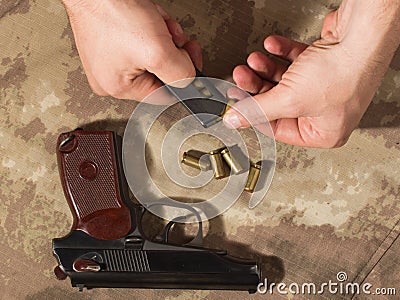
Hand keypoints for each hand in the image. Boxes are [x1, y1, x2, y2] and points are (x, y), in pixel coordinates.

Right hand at [62, 0, 201, 100]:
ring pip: (155, 54)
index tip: (191, 60)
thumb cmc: (111, 12)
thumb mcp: (157, 52)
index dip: (182, 76)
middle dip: (172, 52)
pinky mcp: (114, 40)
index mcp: (120, 88)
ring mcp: (113, 58)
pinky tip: (149, 17)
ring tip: (157, 23)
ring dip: (165, 37)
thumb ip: (180, 73)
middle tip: (174, 38)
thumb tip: (190, 81)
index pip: (164, 94)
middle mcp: (113, 76)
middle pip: (160, 72)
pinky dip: (154, 28)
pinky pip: (145, 41)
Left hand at [225, 0, 399, 147]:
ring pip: (285, 81)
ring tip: (254, 59)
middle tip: (242, 77)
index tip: (238, 104)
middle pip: (279, 103)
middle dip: (257, 86)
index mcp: (324, 132)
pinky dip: (282, 53)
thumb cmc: (342, 72)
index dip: (254, 114)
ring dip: (266, 68)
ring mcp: (326, 86)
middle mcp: (326, 111)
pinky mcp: (325, 63)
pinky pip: (296, 61)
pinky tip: (272, 46)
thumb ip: (258, 110)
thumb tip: (236, 120)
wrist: (362, 34)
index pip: (278, 129)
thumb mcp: (290, 100)